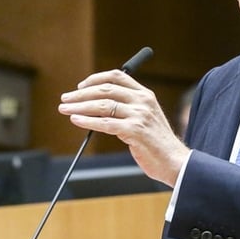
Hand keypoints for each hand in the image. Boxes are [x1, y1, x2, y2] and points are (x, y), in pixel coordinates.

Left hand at [57, 69, 189, 185]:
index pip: (117, 76)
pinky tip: (76, 120)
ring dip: (79, 106)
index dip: (95, 79)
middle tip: (65, 99)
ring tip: (65, 109)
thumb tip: (97, 105)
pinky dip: (87, 121)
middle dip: (81, 94)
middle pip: (106, 89)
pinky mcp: (135, 130)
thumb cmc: (157, 142)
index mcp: (146, 95)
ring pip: (102, 105)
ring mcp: (139, 115)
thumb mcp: (146, 118)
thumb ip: (128, 108)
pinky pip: (105, 123)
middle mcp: (143, 101)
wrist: (174, 161)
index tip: (80, 86)